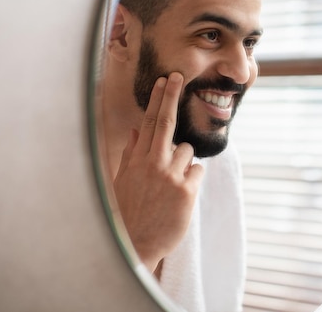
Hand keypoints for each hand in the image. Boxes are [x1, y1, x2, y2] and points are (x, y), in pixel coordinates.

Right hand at [113, 72, 204, 272]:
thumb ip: (131, 156)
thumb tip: (136, 133)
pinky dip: (193, 179)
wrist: (136, 245)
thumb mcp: (123, 183)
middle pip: (166, 122)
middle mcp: (153, 163)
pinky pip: (198, 171)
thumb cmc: (129, 213)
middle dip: (172, 96)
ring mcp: (170, 176)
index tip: (165, 81)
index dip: (159, 100)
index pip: (150, 122)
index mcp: (137, 160)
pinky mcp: (186, 191)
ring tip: (170, 185)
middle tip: (178, 76)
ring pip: (188, 151)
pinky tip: (181, 195)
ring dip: (184, 162)